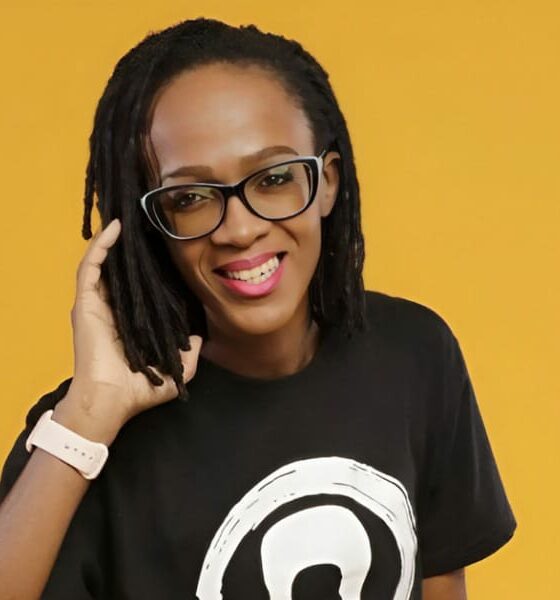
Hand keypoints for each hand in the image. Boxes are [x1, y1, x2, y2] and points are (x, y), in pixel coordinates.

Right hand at [63, 218, 201, 433]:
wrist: (112, 402)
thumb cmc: (139, 390)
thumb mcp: (177, 369)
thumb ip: (191, 352)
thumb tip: (200, 335)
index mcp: (131, 321)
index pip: (141, 287)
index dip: (151, 268)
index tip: (166, 251)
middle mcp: (112, 308)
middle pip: (122, 270)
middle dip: (135, 248)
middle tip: (150, 226)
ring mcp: (97, 304)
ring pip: (105, 262)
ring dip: (116, 240)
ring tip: (132, 217)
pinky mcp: (85, 302)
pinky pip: (91, 266)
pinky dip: (101, 246)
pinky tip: (115, 228)